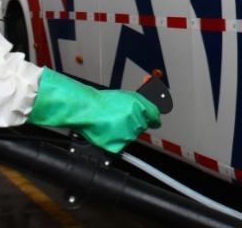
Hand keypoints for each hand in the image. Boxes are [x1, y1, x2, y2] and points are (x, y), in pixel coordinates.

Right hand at [29, 69, 161, 152]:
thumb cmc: (103, 102)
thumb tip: (154, 112)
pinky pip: (121, 145)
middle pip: (142, 126)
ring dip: (124, 131)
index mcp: (140, 108)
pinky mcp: (118, 146)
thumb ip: (142, 104)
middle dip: (134, 122)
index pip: (155, 116)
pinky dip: (115, 140)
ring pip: (131, 136)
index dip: (153, 118)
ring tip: (111, 122)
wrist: (86, 110)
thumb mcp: (126, 96)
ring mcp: (128, 135)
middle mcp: (136, 122)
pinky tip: (108, 130)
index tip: (153, 120)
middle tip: (119, 117)